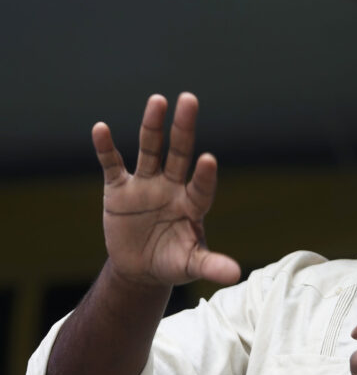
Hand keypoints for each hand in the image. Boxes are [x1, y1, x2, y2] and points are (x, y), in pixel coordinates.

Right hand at [93, 92, 239, 285]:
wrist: (141, 267)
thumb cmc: (172, 263)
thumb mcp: (191, 266)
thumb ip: (211, 265)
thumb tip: (237, 275)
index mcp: (192, 204)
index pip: (201, 186)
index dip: (205, 175)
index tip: (209, 160)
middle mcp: (172, 187)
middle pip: (179, 153)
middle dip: (184, 128)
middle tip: (189, 100)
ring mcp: (146, 184)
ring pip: (150, 150)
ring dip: (152, 126)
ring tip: (158, 101)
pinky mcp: (119, 189)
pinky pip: (112, 165)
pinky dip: (106, 148)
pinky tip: (101, 129)